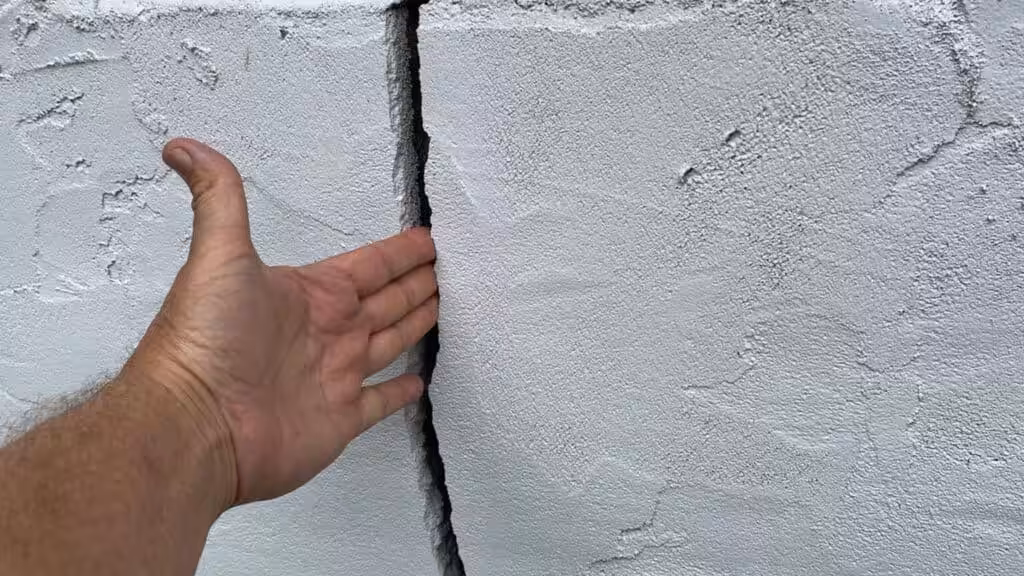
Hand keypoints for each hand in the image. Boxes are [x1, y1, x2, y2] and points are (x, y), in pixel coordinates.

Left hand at [126, 138, 437, 504]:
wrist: (197, 424)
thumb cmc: (207, 340)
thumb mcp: (218, 255)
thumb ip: (219, 198)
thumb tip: (180, 144)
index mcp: (311, 294)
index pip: (369, 266)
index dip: (399, 253)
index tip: (427, 238)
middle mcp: (327, 332)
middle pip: (385, 301)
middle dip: (414, 284)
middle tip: (445, 270)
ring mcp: (335, 377)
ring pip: (389, 343)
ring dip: (414, 325)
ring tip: (441, 307)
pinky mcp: (340, 419)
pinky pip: (380, 402)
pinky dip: (399, 392)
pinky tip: (417, 381)